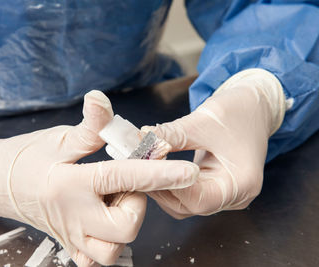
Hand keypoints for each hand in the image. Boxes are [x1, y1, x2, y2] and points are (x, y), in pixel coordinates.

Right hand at [0, 90, 198, 265]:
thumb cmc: (28, 157)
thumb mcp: (59, 138)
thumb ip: (91, 126)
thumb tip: (102, 97)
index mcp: (70, 184)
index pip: (123, 177)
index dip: (158, 172)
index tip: (187, 171)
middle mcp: (72, 217)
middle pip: (125, 228)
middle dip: (137, 205)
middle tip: (125, 186)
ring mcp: (70, 237)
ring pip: (113, 251)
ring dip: (123, 226)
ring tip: (112, 204)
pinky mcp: (69, 247)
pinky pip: (97, 261)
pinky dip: (109, 245)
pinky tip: (104, 221)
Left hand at [143, 69, 285, 217]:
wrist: (255, 106)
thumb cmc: (238, 111)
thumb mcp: (202, 121)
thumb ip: (171, 134)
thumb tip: (141, 139)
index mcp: (241, 183)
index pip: (197, 199)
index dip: (167, 184)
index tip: (145, 164)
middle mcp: (236, 195)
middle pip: (189, 206)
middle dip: (160, 186)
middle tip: (138, 165)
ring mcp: (226, 194)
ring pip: (185, 203)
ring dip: (163, 186)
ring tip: (145, 164)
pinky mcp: (216, 187)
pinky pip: (188, 193)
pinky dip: (171, 182)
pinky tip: (157, 166)